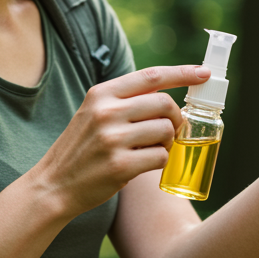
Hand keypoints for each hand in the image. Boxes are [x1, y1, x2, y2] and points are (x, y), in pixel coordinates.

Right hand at [32, 64, 210, 216]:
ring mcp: (113, 138)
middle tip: (173, 130)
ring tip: (152, 149)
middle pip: (165, 103)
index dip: (183, 73)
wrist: (54, 185)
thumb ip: (125, 101)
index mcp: (101, 94)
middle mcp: (107, 112)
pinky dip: (160, 161)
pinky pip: (161, 157)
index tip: (204, 73)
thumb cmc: (81, 149)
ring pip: (166, 130)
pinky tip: (144, 164)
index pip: (151, 76)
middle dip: (176, 118)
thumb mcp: (93, 113)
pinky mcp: (121, 165)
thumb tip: (168, 95)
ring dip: (168, 142)